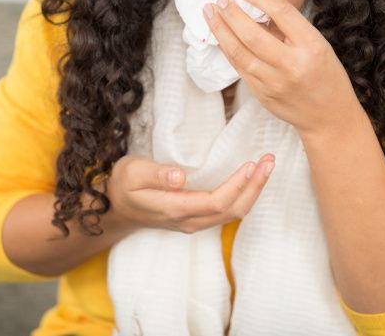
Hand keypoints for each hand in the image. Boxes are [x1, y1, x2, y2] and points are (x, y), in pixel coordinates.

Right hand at [107, 153, 274, 233]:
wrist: (114, 208)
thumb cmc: (123, 185)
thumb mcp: (132, 173)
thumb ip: (156, 175)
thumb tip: (179, 177)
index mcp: (176, 209)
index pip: (217, 202)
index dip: (237, 185)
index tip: (251, 165)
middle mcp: (190, 221)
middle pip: (232, 210)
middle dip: (255, 186)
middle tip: (270, 161)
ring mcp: (194, 222)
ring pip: (233, 213)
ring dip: (253, 190)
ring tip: (266, 166)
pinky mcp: (197, 218)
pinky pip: (227, 210)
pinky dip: (243, 194)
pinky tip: (250, 178)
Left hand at [203, 0, 359, 135]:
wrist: (328, 117)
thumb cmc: (326, 76)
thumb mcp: (318, 45)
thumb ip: (290, 28)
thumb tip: (257, 4)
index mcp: (311, 46)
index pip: (281, 12)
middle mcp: (292, 65)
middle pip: (253, 34)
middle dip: (231, 13)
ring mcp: (274, 82)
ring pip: (239, 52)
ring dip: (221, 30)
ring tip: (211, 13)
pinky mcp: (262, 95)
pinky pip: (239, 67)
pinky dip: (227, 48)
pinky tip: (220, 35)